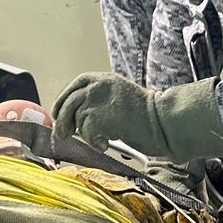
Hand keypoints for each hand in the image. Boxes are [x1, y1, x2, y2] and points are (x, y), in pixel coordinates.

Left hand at [54, 74, 222, 163]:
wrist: (164, 121)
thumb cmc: (145, 116)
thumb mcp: (116, 99)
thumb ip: (95, 103)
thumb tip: (71, 119)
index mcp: (101, 79)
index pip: (72, 89)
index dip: (62, 104)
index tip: (58, 117)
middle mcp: (97, 85)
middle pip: (68, 104)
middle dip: (63, 123)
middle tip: (62, 137)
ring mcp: (97, 98)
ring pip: (77, 120)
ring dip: (86, 135)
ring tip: (103, 140)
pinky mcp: (100, 114)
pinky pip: (86, 133)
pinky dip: (94, 142)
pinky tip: (106, 144)